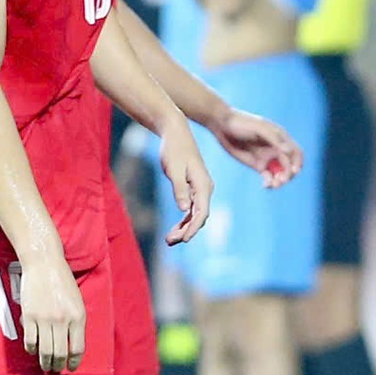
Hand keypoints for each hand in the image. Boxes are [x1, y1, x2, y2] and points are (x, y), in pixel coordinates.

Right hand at [17, 251, 84, 374]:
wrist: (44, 264)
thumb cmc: (62, 281)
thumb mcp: (77, 301)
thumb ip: (75, 322)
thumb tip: (72, 345)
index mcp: (78, 316)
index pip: (78, 348)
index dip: (74, 362)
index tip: (71, 367)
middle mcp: (63, 320)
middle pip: (60, 353)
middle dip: (58, 365)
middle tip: (56, 368)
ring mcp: (45, 319)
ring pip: (45, 350)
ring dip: (45, 361)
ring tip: (45, 364)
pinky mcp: (29, 316)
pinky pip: (30, 340)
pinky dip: (31, 349)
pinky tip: (33, 350)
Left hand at [157, 119, 212, 244]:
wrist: (175, 132)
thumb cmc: (173, 149)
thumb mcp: (174, 169)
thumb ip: (179, 189)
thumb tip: (184, 209)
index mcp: (204, 185)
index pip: (201, 212)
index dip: (193, 228)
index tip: (184, 240)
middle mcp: (206, 188)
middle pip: (199, 216)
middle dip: (186, 231)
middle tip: (169, 241)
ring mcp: (200, 189)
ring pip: (195, 214)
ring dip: (184, 228)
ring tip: (169, 240)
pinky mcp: (193, 188)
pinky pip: (191, 208)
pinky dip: (184, 219)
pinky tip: (175, 229)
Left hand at [211, 107, 302, 187]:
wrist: (222, 125)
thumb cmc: (242, 123)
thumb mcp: (259, 128)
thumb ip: (274, 139)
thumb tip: (289, 151)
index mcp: (280, 138)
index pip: (295, 153)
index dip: (297, 163)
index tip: (292, 171)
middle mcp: (276, 148)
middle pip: (289, 165)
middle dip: (287, 175)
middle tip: (280, 181)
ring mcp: (267, 157)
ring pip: (280, 173)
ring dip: (280, 181)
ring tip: (273, 185)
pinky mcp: (258, 165)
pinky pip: (268, 177)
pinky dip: (270, 182)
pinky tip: (266, 185)